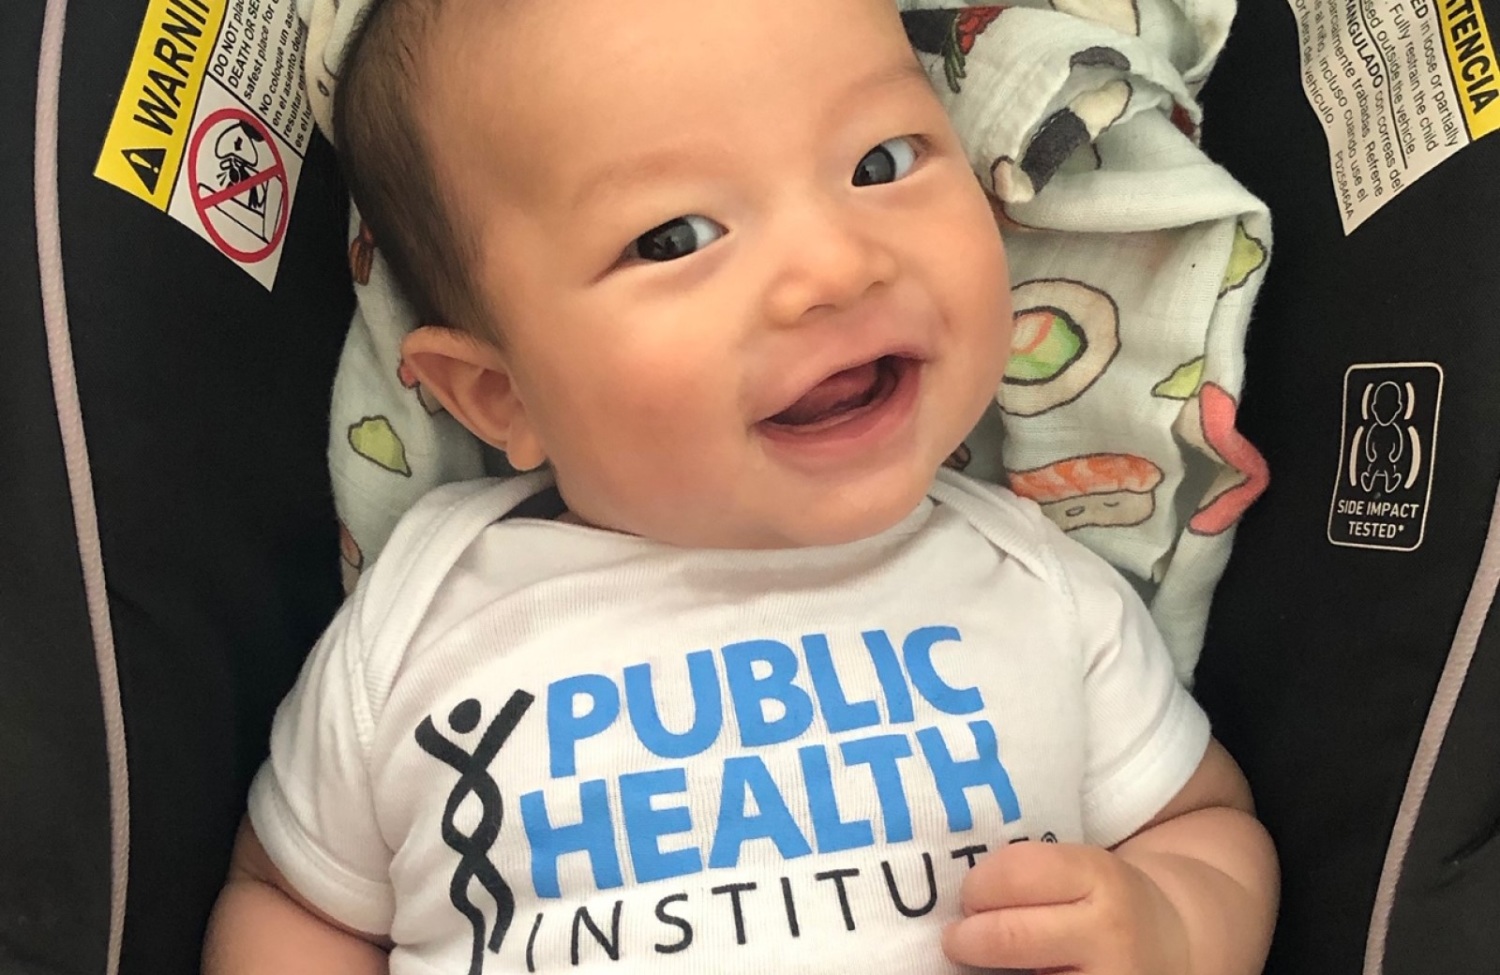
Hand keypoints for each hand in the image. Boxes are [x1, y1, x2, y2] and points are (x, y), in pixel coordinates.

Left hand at [941, 841, 1190, 974]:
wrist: (1173, 942)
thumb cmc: (1103, 902)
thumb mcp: (1081, 870)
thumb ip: (1027, 876)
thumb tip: (951, 899)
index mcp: (1099, 876)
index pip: (1016, 874)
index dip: (978, 887)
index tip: (968, 896)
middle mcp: (1109, 931)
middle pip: (1008, 936)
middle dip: (967, 937)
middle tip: (958, 938)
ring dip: (983, 971)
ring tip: (978, 961)